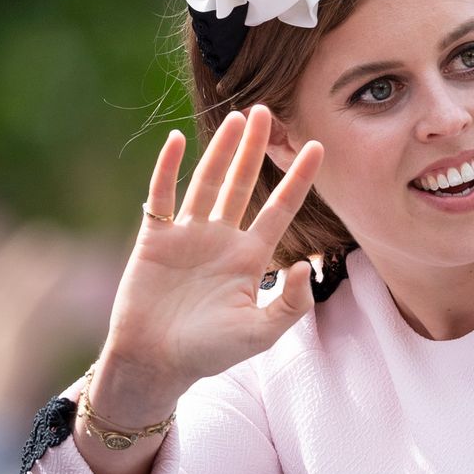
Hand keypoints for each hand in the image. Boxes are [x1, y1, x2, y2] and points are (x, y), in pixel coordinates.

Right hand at [97, 106, 322, 422]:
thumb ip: (289, 304)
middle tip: (268, 110)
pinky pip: (161, 197)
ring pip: (208, 182)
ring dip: (221, 150)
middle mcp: (222, 238)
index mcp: (250, 256)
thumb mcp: (260, 333)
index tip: (318, 146)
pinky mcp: (155, 238)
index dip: (299, 178)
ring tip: (237, 117)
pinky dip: (167, 169)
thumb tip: (302, 266)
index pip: (281, 207)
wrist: (156, 363)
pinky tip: (175, 141)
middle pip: (243, 183)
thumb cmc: (210, 352)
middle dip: (256, 148)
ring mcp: (188, 235)